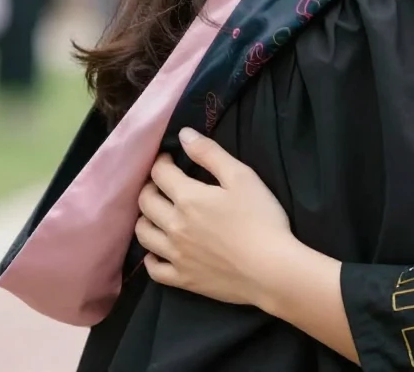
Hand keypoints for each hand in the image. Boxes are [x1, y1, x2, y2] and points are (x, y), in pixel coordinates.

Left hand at [136, 127, 293, 307]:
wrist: (269, 269)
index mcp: (188, 198)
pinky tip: (158, 250)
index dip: (161, 161)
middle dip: (149, 186)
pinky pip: (152, 268)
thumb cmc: (260, 217)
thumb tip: (183, 135)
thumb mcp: (242, 176)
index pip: (161, 174)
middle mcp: (173, 226)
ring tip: (158, 212)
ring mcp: (175, 255)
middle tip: (162, 182)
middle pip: (146, 202)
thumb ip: (210, 153)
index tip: (168, 157)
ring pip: (143, 234)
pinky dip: (150, 256)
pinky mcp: (181, 279)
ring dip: (145, 218)